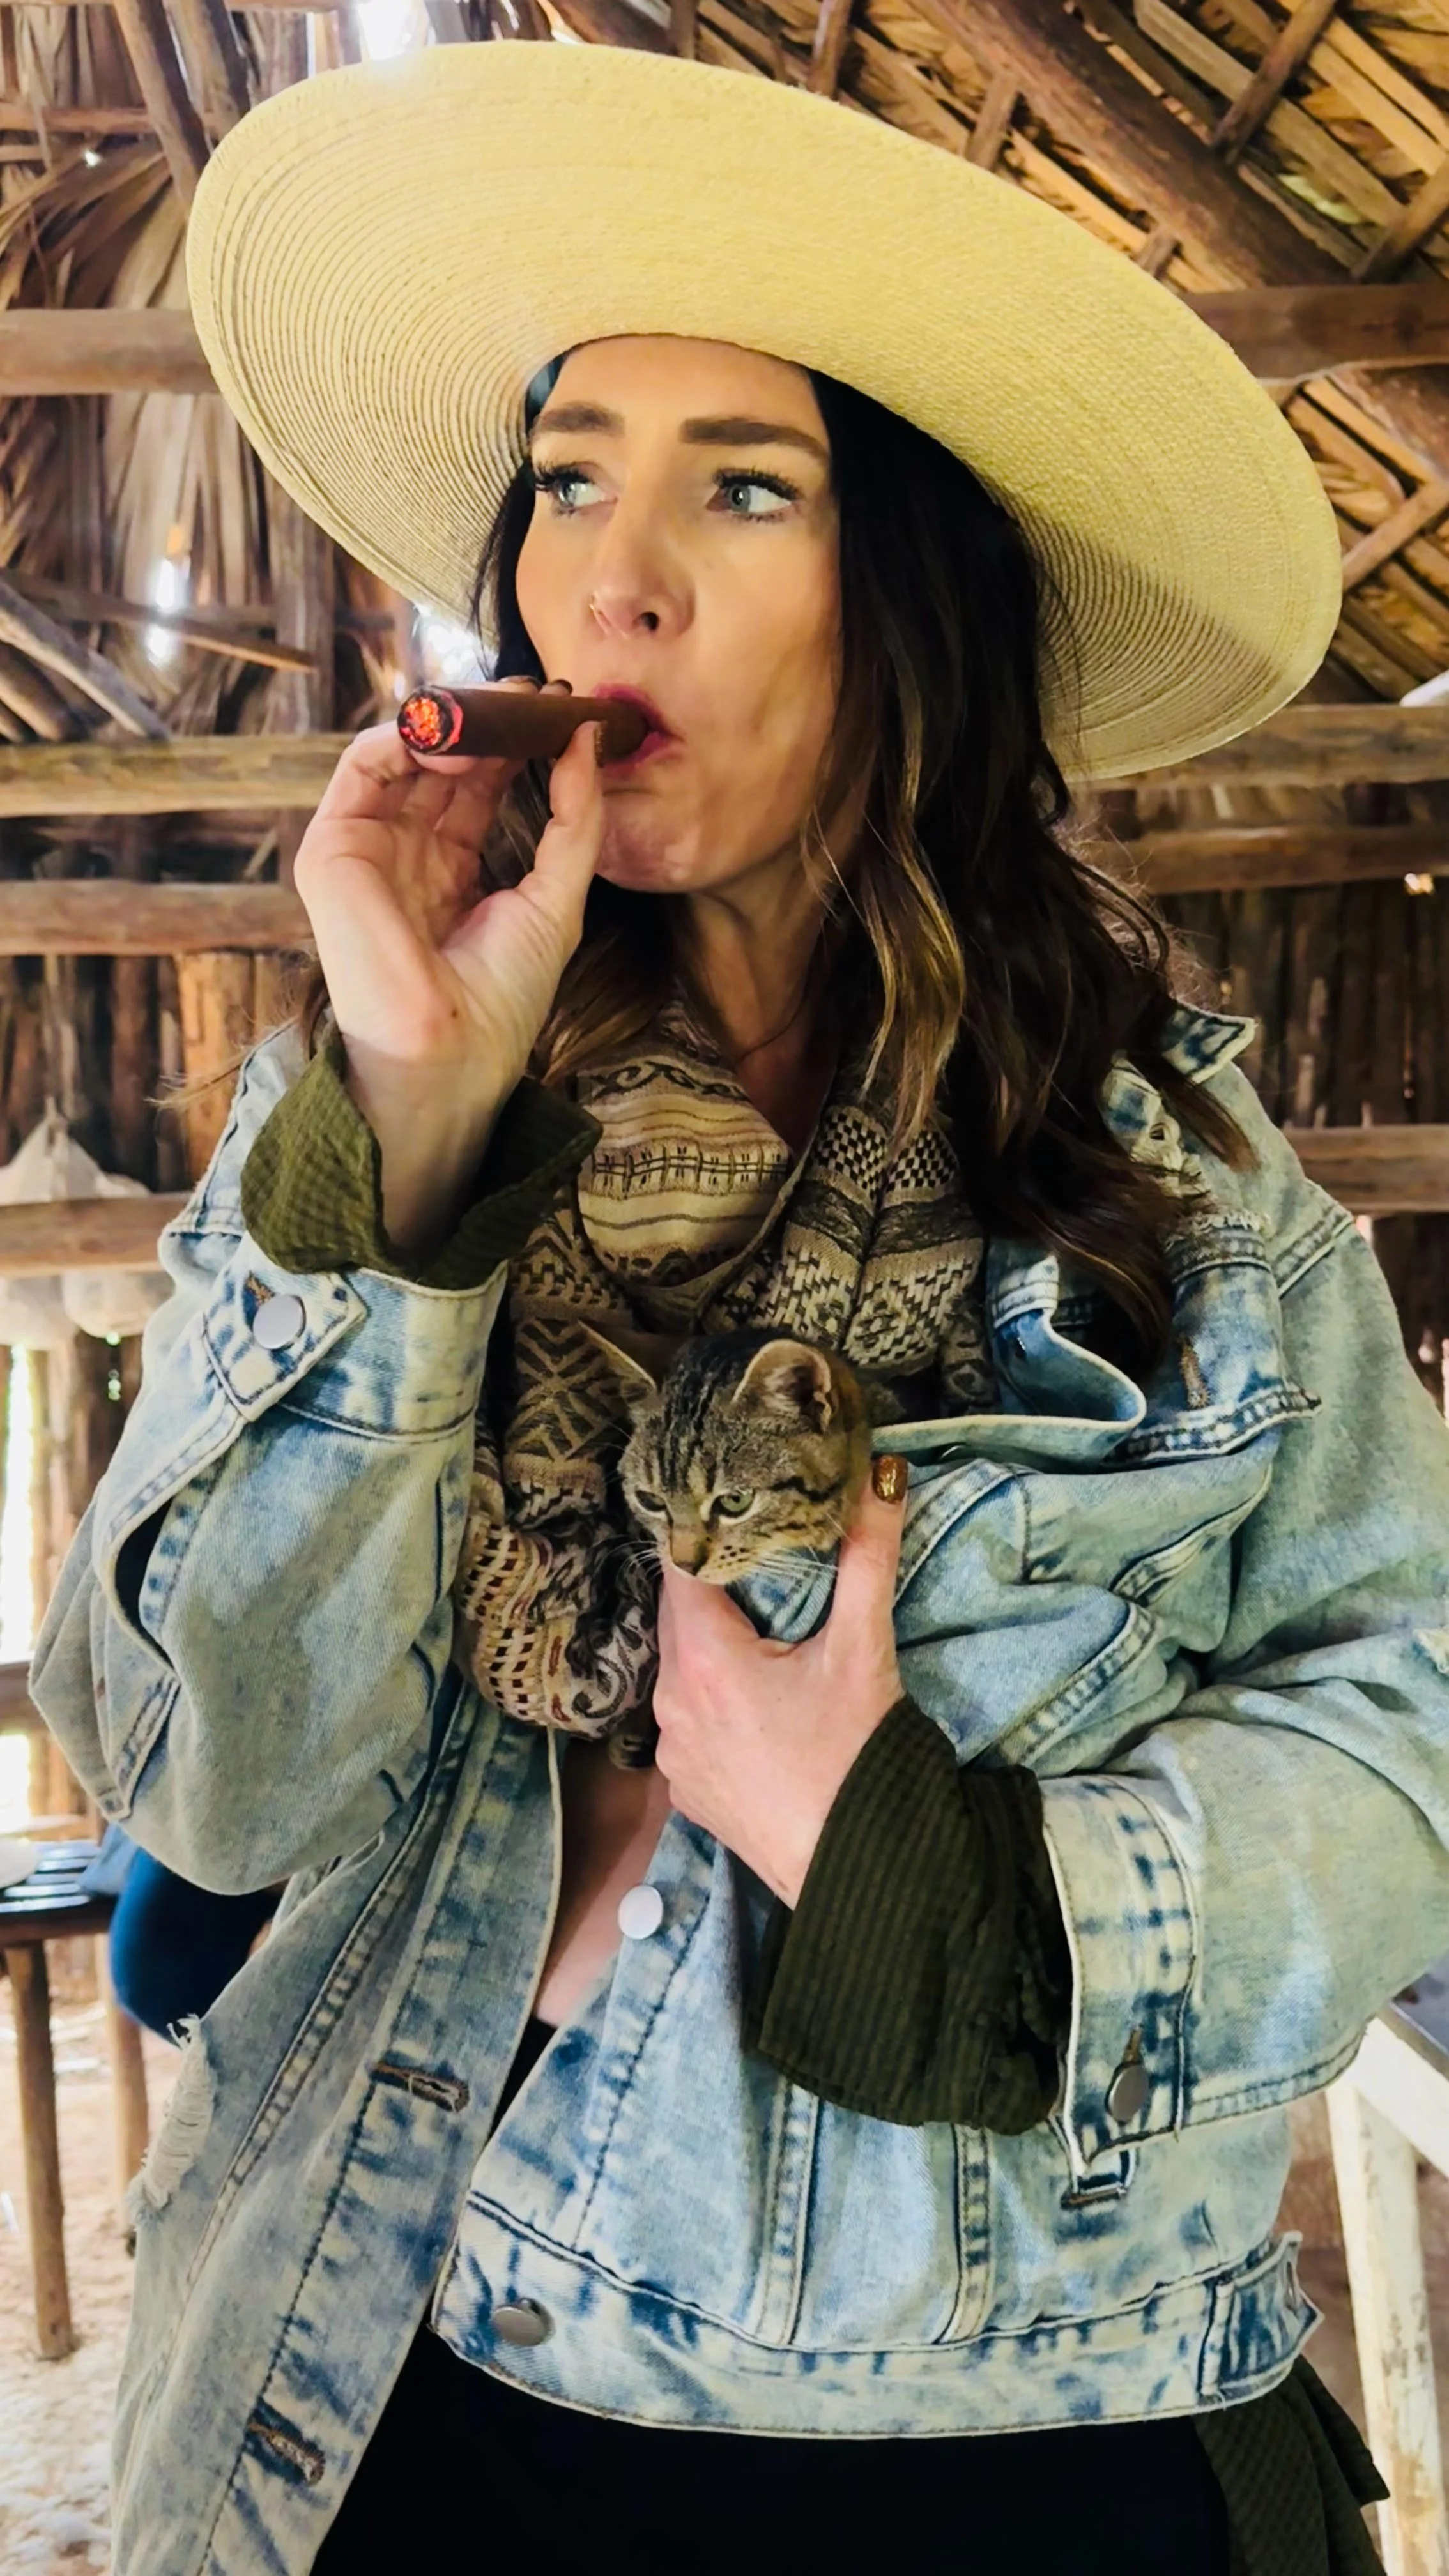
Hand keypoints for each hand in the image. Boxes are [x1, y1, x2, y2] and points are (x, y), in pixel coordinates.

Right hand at [291, 676, 604, 1110]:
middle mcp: (405, 853)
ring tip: (498, 707)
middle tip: (528, 690)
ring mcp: (366, 848)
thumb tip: (585, 737)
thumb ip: (574, 819)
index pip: (477, 784)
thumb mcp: (557, 896)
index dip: (514, 743)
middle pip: (441, 761)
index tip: (555, 708)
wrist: (452, 1050)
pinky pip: (362, 766)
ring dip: (449, 718)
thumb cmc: (502, 996)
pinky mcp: (332, 849)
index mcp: (451, 870)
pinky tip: (457, 736)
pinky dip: (405, 736)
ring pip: (401, 753)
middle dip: (485, 718)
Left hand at [653, 1458, 909, 1906]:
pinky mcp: (688, 1792)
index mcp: (701, 1659)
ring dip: (717, 1649)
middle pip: (681, 1618)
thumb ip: (866, 1555)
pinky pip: (691, 1724)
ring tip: (765, 1633)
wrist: (859, 1875)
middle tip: (759, 1562)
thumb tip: (883, 1476)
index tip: (732, 1509)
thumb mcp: (862, 1649)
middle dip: (717, 1589)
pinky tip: (760, 1705)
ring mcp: (673, 1753)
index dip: (705, 1533)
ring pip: (684, 1671)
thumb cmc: (856, 1758)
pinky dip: (717, 1703)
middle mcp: (670, 1703)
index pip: (681, 1566)